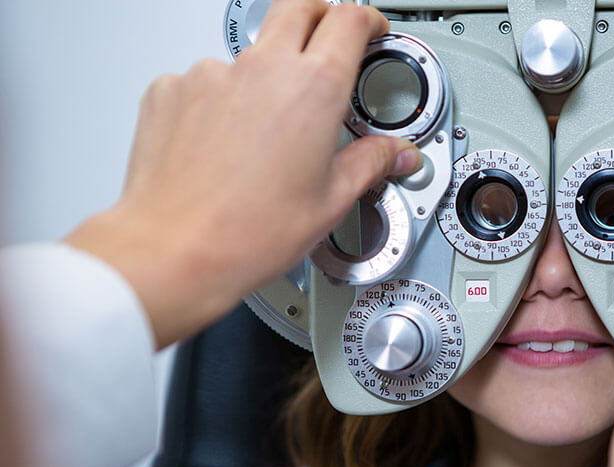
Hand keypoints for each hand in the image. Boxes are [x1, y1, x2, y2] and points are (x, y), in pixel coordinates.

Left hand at [65, 0, 421, 347]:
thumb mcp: (332, 200)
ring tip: (267, 131)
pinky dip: (221, 101)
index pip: (349, 21)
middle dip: (321, 16)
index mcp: (313, 89)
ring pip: (249, 53)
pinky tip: (225, 145)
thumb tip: (397, 154)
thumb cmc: (248, 232)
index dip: (368, 20)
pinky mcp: (171, 89)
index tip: (372, 30)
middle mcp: (261, 69)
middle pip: (298, 8)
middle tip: (330, 41)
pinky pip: (204, 80)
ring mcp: (210, 75)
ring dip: (266, 76)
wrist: (175, 250)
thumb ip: (372, 163)